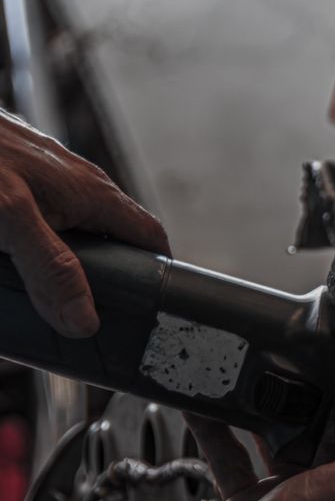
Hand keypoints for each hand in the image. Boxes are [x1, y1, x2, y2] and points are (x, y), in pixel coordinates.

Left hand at [0, 109, 168, 336]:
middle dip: (104, 278)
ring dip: (65, 266)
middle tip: (84, 315)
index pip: (150, 237)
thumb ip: (51, 270)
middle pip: (112, 240)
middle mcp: (79, 185)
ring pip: (75, 233)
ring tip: (43, 296)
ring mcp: (48, 181)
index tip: (146, 307)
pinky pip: (43, 223)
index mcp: (93, 194)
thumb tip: (85, 319)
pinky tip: (11, 264)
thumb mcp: (12, 221)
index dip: (155, 272)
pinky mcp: (19, 180)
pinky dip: (34, 248)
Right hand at [178, 378, 334, 500]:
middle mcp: (333, 487)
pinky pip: (234, 452)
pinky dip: (220, 428)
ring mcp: (289, 490)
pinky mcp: (249, 497)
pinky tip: (206, 404)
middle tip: (320, 350)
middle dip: (330, 390)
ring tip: (261, 368)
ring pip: (284, 434)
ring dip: (273, 405)